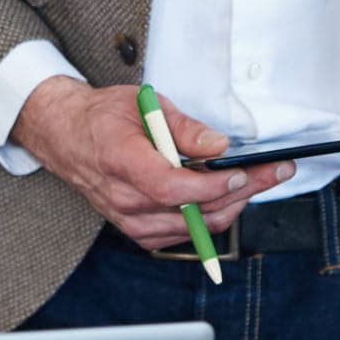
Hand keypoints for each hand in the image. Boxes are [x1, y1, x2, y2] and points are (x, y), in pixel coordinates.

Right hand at [12, 78, 283, 250]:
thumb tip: (217, 147)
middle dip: (242, 193)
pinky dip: (208, 218)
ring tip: (255, 182)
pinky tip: (223, 197)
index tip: (242, 174)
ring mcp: (129, 220)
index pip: (173, 188)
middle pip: (192, 212)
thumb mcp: (143, 104)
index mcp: (122, 162)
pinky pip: (182, 235)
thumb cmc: (102, 117)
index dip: (212, 187)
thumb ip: (183, 128)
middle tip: (273, 172)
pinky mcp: (137, 231)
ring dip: (230, 207)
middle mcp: (124, 199)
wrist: (65, 135)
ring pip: (194, 228)